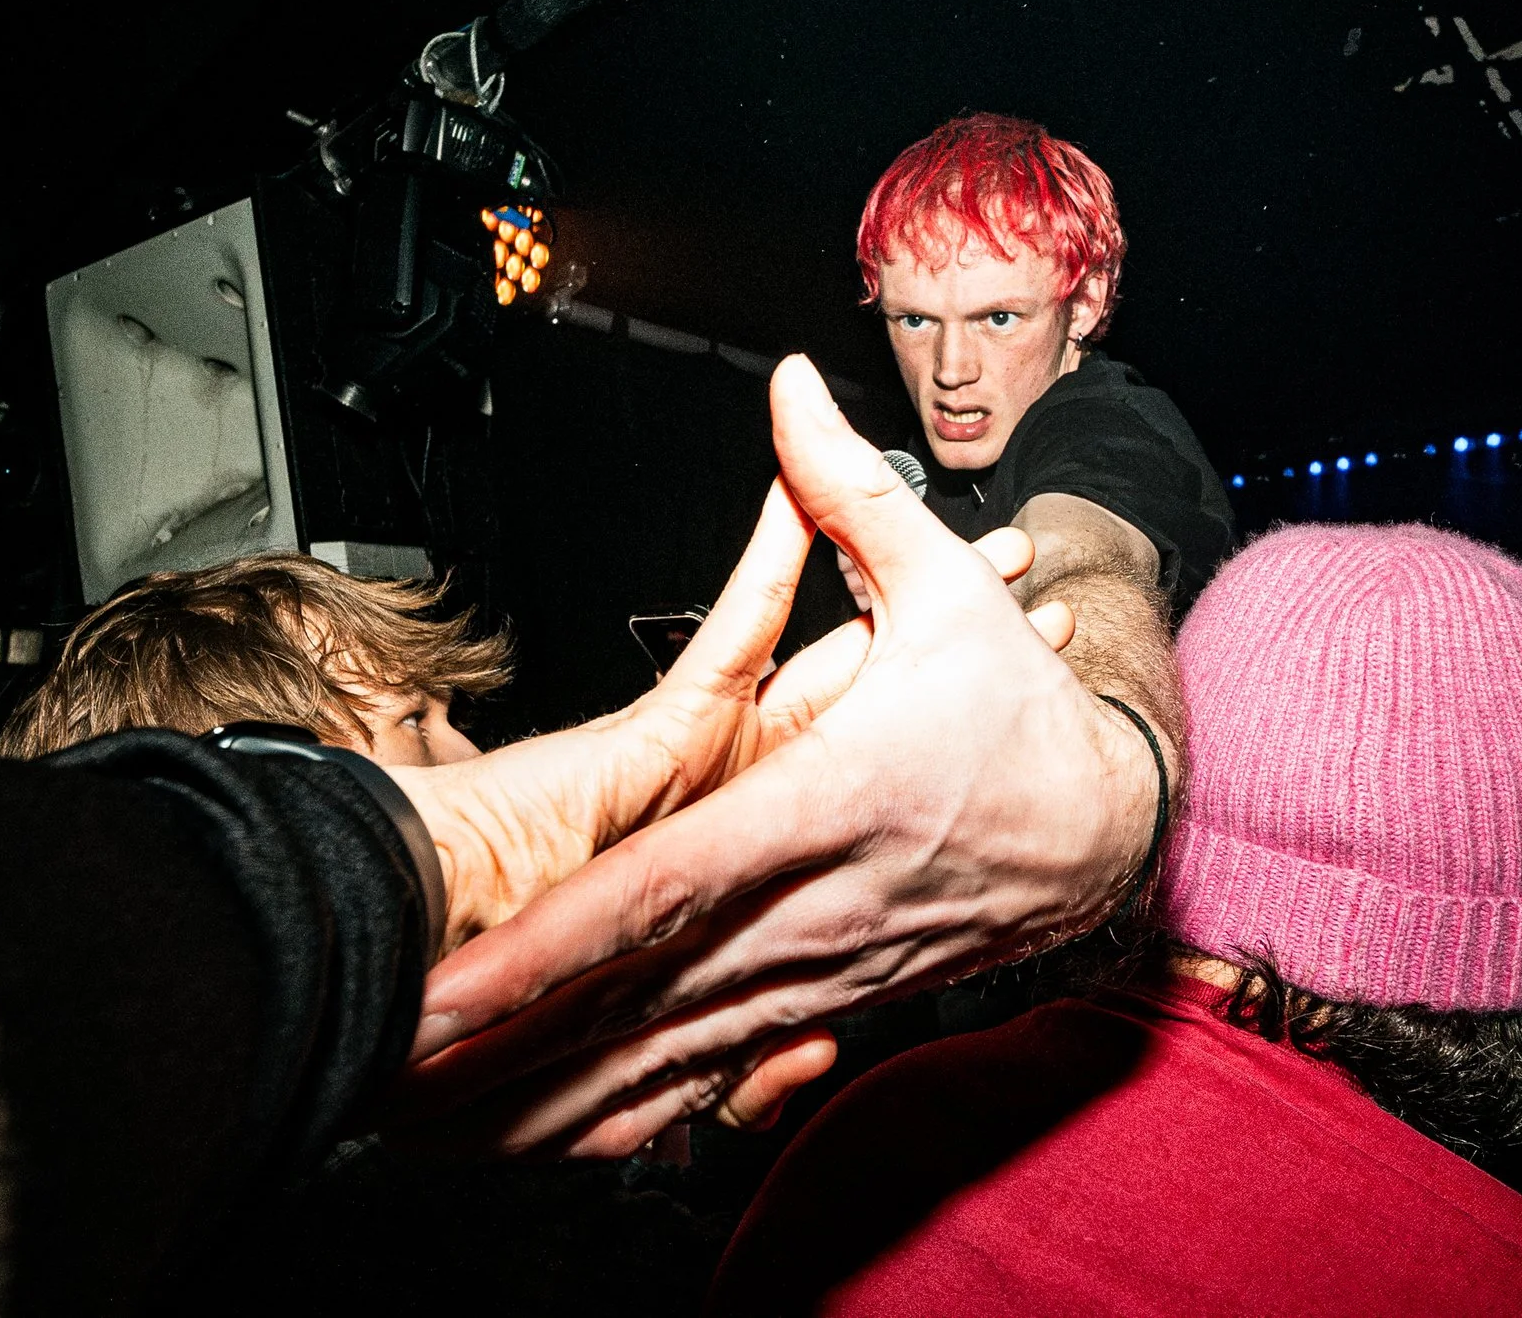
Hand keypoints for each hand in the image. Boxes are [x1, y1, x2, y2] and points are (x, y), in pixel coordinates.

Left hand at [402, 357, 1149, 1154]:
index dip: (549, 947)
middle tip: (402, 1077)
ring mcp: (825, 973)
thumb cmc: (1022, 710)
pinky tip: (567, 1139)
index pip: (656, 892)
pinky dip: (649, 1112)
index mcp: (826, 809)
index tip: (453, 992)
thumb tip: (786, 383)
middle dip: (521, 1049)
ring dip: (566, 1096)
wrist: (1119, 828)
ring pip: (679, 1052)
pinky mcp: (836, 1003)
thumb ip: (848, 489)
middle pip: (645, 996)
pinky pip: (729, 1070)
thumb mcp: (943, 586)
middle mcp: (816, 911)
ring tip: (446, 1127)